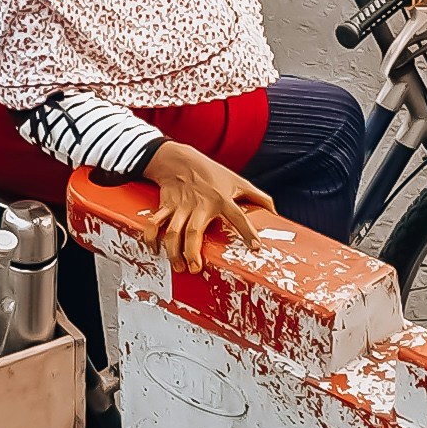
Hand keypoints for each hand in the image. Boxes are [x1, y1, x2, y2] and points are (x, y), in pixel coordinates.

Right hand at [140, 141, 278, 275]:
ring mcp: (181, 207)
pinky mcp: (166, 207)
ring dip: (173, 251)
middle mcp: (201, 205)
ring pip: (173, 232)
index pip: (238, 216)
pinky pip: (155, 223)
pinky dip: (151, 238)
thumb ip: (257, 197)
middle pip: (194, 231)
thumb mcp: (237, 181)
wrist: (179, 159)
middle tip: (196, 268)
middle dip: (193, 251)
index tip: (255, 247)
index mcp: (222, 199)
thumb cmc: (211, 172)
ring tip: (179, 266)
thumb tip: (275, 213)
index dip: (248, 231)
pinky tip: (155, 250)